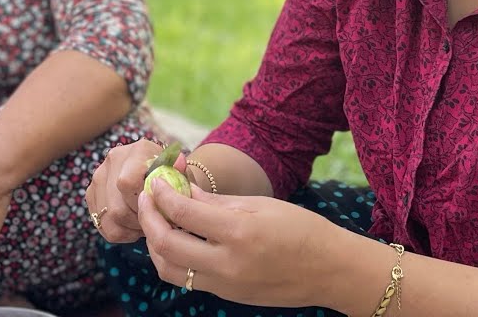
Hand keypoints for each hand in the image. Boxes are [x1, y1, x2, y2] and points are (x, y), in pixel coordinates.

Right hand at [85, 139, 189, 242]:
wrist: (163, 177)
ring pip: (108, 219)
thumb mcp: (183, 176)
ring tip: (146, 224)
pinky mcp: (92, 193)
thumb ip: (181, 171)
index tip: (157, 210)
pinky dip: (120, 232)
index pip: (127, 183)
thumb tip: (179, 162)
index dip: (142, 204)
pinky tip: (134, 226)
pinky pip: (102, 224)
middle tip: (155, 223)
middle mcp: (114, 158)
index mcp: (139, 150)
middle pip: (117, 208)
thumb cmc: (175, 180)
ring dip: (130, 228)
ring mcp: (99, 176)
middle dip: (139, 221)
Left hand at [138, 178, 342, 308]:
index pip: (182, 212)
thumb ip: (215, 201)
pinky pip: (187, 278)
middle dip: (148, 219)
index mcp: (239, 233)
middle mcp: (227, 264)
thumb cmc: (301, 229)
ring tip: (157, 220)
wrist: (330, 270)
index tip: (155, 182)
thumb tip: (180, 190)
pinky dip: (173, 259)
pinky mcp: (226, 295)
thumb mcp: (259, 205)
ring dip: (155, 244)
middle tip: (147, 200)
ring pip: (169, 269)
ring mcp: (225, 285)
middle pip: (165, 244)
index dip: (161, 194)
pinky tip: (177, 239)